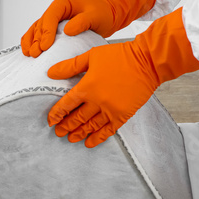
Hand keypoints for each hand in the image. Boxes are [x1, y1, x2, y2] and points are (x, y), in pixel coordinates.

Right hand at [20, 0, 155, 57]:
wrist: (106, 16)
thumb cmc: (102, 13)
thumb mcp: (95, 16)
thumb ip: (82, 22)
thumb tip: (67, 31)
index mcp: (63, 2)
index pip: (51, 16)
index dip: (46, 32)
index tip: (45, 46)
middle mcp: (55, 10)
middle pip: (41, 25)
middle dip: (37, 40)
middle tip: (37, 53)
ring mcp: (52, 19)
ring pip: (36, 30)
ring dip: (32, 42)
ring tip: (30, 54)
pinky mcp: (52, 29)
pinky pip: (37, 34)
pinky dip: (30, 42)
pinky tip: (27, 52)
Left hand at [46, 8, 198, 147]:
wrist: (147, 61)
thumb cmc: (119, 55)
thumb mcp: (91, 56)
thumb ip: (70, 66)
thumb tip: (50, 73)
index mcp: (87, 87)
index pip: (66, 104)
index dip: (56, 114)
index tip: (51, 120)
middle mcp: (97, 101)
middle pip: (77, 118)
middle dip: (66, 126)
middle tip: (59, 132)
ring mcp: (110, 110)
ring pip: (90, 126)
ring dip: (79, 133)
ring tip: (71, 138)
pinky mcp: (123, 115)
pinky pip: (107, 130)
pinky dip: (97, 138)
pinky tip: (89, 143)